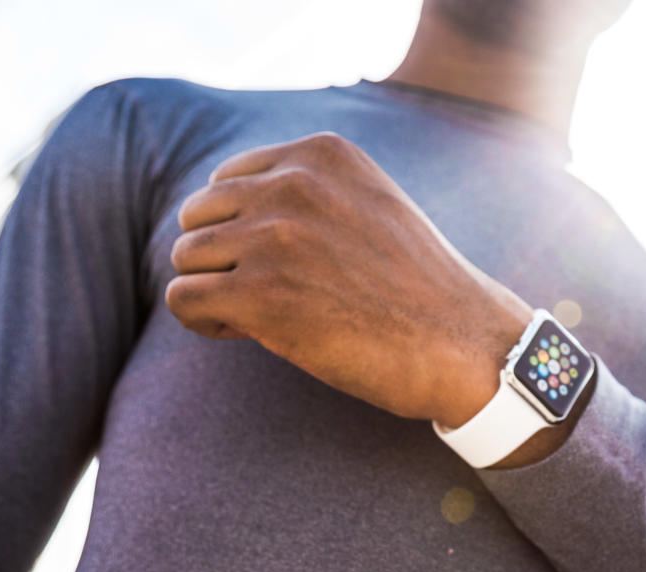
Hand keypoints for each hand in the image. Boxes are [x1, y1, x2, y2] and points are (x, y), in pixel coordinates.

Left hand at [167, 131, 533, 427]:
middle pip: (196, 216)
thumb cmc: (415, 287)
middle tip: (264, 295)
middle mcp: (294, 184)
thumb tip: (220, 211)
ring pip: (185, 257)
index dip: (240, 229)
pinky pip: (183, 298)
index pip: (226, 180)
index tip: (276, 266)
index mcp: (320, 153)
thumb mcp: (368, 204)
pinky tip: (246, 334)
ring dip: (212, 291)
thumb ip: (308, 191)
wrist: (462, 343)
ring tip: (259, 317)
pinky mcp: (261, 295)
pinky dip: (204, 321)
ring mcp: (276, 237)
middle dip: (220, 259)